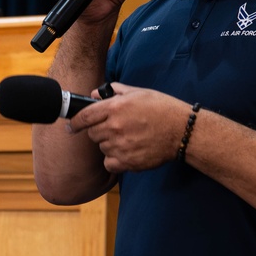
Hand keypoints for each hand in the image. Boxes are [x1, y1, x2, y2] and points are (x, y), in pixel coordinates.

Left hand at [70, 83, 190, 172]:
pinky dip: (115, 160)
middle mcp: (114, 127)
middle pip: (92, 134)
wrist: (182, 130)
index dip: (75, 122)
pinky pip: (109, 163)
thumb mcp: (138, 92)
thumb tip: (95, 95)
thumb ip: (114, 91)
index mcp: (114, 107)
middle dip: (99, 131)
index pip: (84, 116)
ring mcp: (120, 146)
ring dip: (110, 145)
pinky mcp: (127, 161)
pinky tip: (127, 152)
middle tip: (115, 129)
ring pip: (102, 148)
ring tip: (128, 138)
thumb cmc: (162, 108)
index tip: (73, 126)